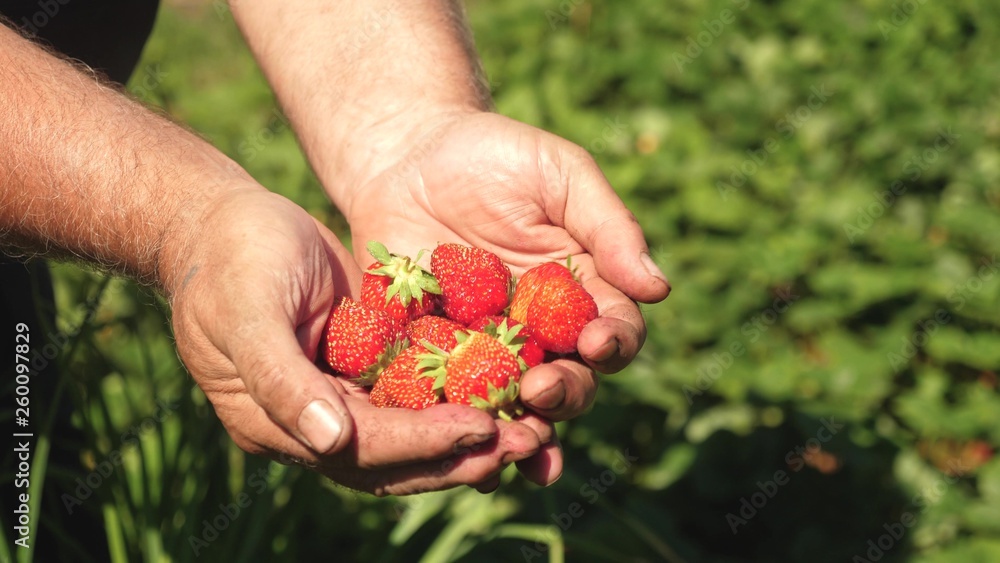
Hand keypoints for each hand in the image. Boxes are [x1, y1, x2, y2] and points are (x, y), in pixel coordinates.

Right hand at [165, 189, 542, 494]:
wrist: (224, 221)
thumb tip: (329, 441)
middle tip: (528, 444)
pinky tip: (508, 388)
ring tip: (533, 428)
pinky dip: (458, 396)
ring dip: (470, 434)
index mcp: (276, 423)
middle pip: (398, 458)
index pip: (362, 448)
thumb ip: (280, 378)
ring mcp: (340, 397)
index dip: (423, 443)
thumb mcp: (246, 311)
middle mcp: (314, 424)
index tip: (482, 430)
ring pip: (414, 432)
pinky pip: (417, 392)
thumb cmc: (230, 257)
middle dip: (462, 454)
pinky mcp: (364, 366)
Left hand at [340, 112, 670, 483]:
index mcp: (583, 294)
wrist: (406, 154)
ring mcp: (485, 351)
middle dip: (562, 395)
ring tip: (506, 441)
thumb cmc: (495, 155)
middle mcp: (540, 333)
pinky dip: (447, 422)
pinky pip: (443, 398)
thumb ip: (607, 225)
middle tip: (540, 390)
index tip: (598, 342)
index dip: (613, 345)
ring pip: (510, 405)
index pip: (614, 333)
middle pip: (568, 382)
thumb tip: (658, 288)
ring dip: (514, 430)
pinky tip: (444, 436)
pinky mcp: (430, 357)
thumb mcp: (559, 174)